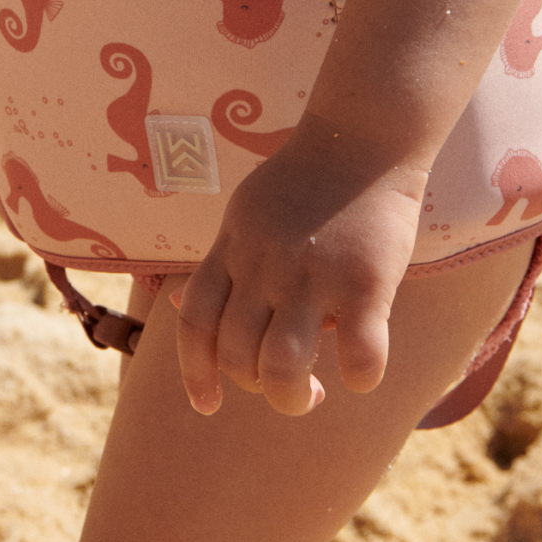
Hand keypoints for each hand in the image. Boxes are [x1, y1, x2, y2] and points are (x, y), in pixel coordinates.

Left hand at [172, 117, 428, 416]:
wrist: (362, 135)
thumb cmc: (304, 180)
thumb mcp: (243, 212)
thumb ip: (218, 262)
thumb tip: (176, 304)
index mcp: (232, 248)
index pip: (193, 323)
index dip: (195, 373)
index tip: (207, 406)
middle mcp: (263, 265)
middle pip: (235, 354)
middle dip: (254, 388)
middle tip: (287, 386)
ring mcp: (312, 275)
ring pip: (281, 367)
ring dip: (292, 397)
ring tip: (311, 393)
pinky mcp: (365, 282)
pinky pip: (359, 357)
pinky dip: (360, 379)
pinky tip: (361, 372)